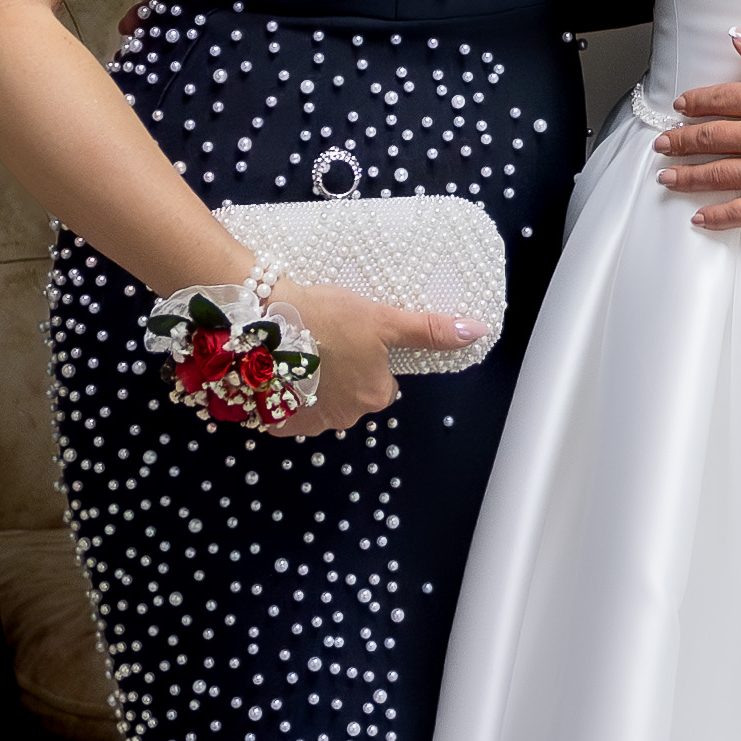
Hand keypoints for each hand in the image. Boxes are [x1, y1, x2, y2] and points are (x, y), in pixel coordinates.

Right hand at [240, 280, 486, 432]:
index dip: (370, 361)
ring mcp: (308, 423)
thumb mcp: (384, 318)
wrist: (263, 321)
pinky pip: (288, 411)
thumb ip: (429, 329)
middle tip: (326, 341)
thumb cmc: (328, 317)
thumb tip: (477, 331)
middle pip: (352, 396)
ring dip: (314, 384)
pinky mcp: (276, 422)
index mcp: (374, 395)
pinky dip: (287, 394)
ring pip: (320, 403)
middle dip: (342, 374)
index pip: (383, 385)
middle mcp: (345, 417)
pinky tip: (280, 369)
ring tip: (300, 350)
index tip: (353, 340)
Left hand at [653, 30, 740, 232]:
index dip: (694, 103)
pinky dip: (717, 216)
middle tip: (662, 143)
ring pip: (716, 175)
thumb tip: (737, 38)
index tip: (681, 107)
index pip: (717, 100)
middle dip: (679, 141)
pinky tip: (700, 216)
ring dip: (686, 176)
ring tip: (667, 177)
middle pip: (708, 138)